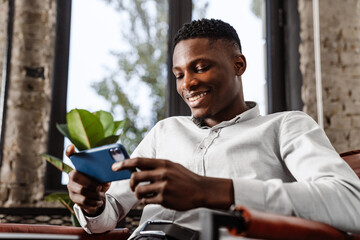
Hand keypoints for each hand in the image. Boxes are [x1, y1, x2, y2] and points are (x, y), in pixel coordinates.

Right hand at [66, 145, 109, 215]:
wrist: (93, 197)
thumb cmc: (98, 183)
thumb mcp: (102, 178)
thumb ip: (104, 177)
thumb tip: (107, 181)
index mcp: (78, 168)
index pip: (70, 157)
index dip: (69, 151)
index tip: (72, 146)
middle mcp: (71, 177)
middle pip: (77, 178)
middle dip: (90, 184)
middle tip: (100, 187)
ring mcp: (71, 188)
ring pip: (82, 193)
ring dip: (94, 196)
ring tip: (101, 197)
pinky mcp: (73, 199)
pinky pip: (83, 202)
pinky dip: (93, 203)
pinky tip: (99, 202)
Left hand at [112, 158, 233, 210]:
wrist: (201, 190)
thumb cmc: (186, 178)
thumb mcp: (172, 166)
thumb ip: (156, 166)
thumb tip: (138, 166)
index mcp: (163, 163)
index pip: (138, 161)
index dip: (124, 163)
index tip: (115, 167)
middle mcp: (162, 174)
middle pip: (135, 177)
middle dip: (130, 183)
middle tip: (133, 186)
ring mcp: (163, 187)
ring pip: (139, 190)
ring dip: (137, 193)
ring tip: (143, 194)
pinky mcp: (164, 199)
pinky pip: (146, 201)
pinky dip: (146, 201)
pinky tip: (152, 199)